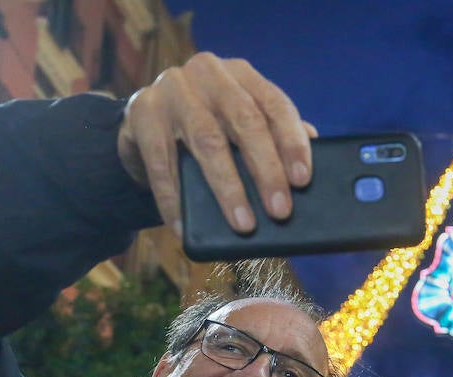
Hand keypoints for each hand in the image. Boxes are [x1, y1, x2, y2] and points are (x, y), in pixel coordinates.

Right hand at [117, 53, 315, 236]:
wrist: (145, 119)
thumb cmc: (207, 124)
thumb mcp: (239, 121)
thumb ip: (272, 135)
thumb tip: (310, 171)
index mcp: (242, 74)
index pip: (275, 104)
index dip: (291, 142)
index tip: (302, 180)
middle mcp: (209, 74)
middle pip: (245, 121)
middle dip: (266, 169)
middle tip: (280, 210)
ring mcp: (173, 90)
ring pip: (207, 141)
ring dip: (228, 188)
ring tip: (243, 224)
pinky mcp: (142, 113)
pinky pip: (161, 162)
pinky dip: (173, 198)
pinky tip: (183, 226)